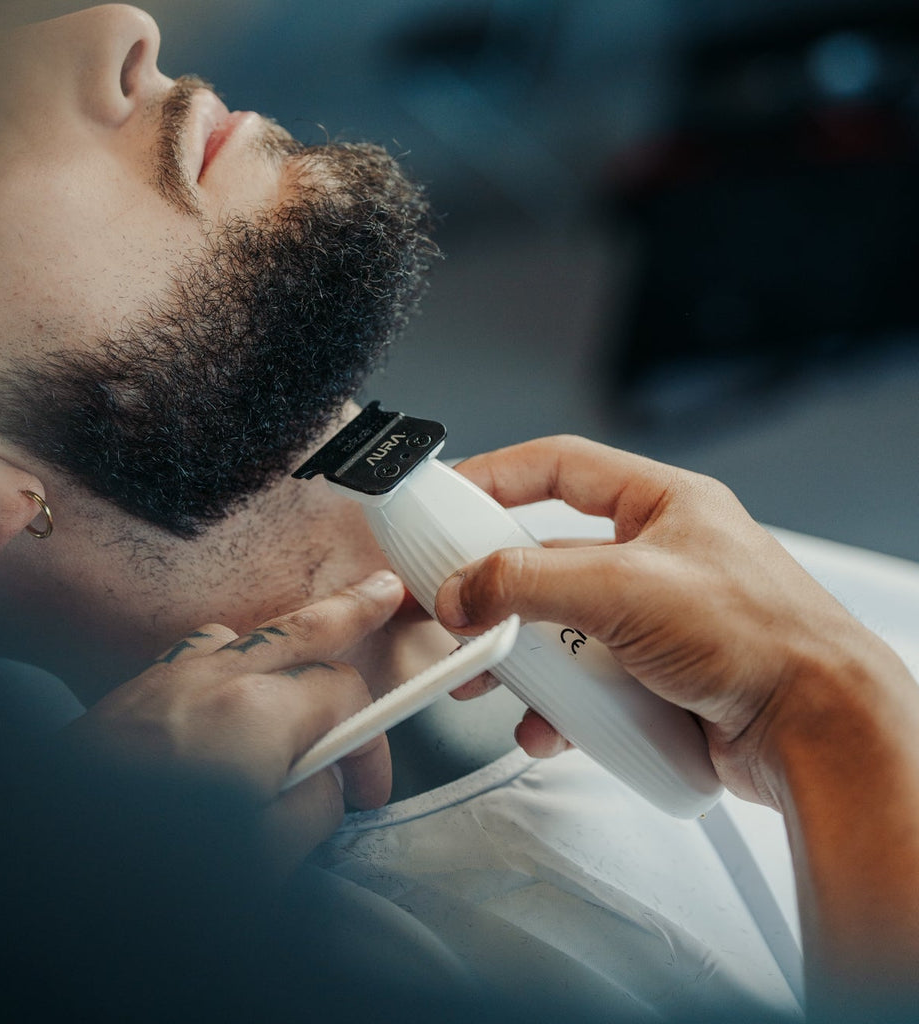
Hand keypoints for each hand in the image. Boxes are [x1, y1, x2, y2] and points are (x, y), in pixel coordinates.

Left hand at [68, 570, 403, 867]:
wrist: (43, 856)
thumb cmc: (146, 864)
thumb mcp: (263, 861)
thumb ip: (312, 808)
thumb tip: (321, 783)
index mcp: (254, 714)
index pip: (347, 694)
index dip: (372, 740)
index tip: (367, 784)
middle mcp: (211, 678)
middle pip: (303, 629)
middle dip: (351, 611)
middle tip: (383, 591)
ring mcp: (166, 678)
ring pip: (248, 637)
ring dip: (287, 644)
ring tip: (314, 646)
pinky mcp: (133, 693)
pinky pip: (199, 652)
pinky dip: (233, 659)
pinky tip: (235, 687)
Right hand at [433, 435, 898, 807]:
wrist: (818, 733)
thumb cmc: (766, 640)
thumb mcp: (626, 588)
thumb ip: (530, 583)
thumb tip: (463, 591)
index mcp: (660, 506)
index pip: (560, 467)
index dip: (497, 474)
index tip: (448, 494)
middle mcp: (655, 558)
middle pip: (549, 557)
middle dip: (498, 588)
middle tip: (454, 605)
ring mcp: (653, 620)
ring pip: (561, 627)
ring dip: (520, 657)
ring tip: (487, 678)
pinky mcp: (654, 678)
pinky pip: (584, 683)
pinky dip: (557, 706)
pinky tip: (546, 724)